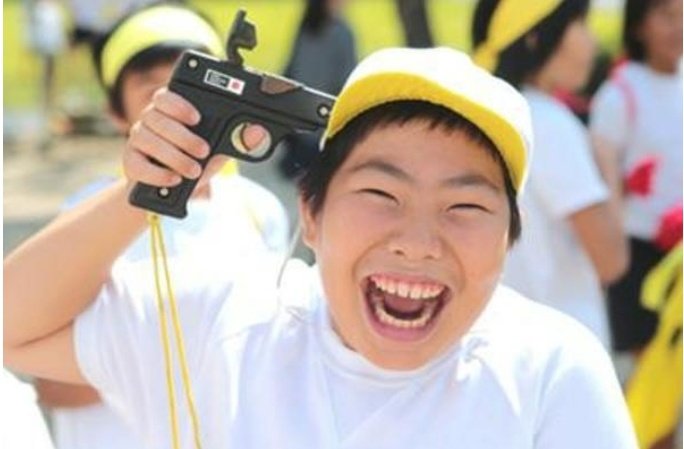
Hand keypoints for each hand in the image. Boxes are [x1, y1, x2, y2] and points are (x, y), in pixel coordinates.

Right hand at [123, 88, 267, 190]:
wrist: (175, 190)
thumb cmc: (198, 162)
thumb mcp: (220, 151)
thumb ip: (238, 141)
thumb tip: (258, 132)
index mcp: (171, 111)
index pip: (165, 96)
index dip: (178, 104)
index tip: (196, 117)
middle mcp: (151, 120)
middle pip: (156, 118)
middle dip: (182, 136)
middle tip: (203, 151)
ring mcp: (137, 140)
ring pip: (146, 139)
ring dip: (172, 156)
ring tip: (193, 170)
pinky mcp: (130, 161)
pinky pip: (137, 164)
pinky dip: (156, 173)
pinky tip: (173, 178)